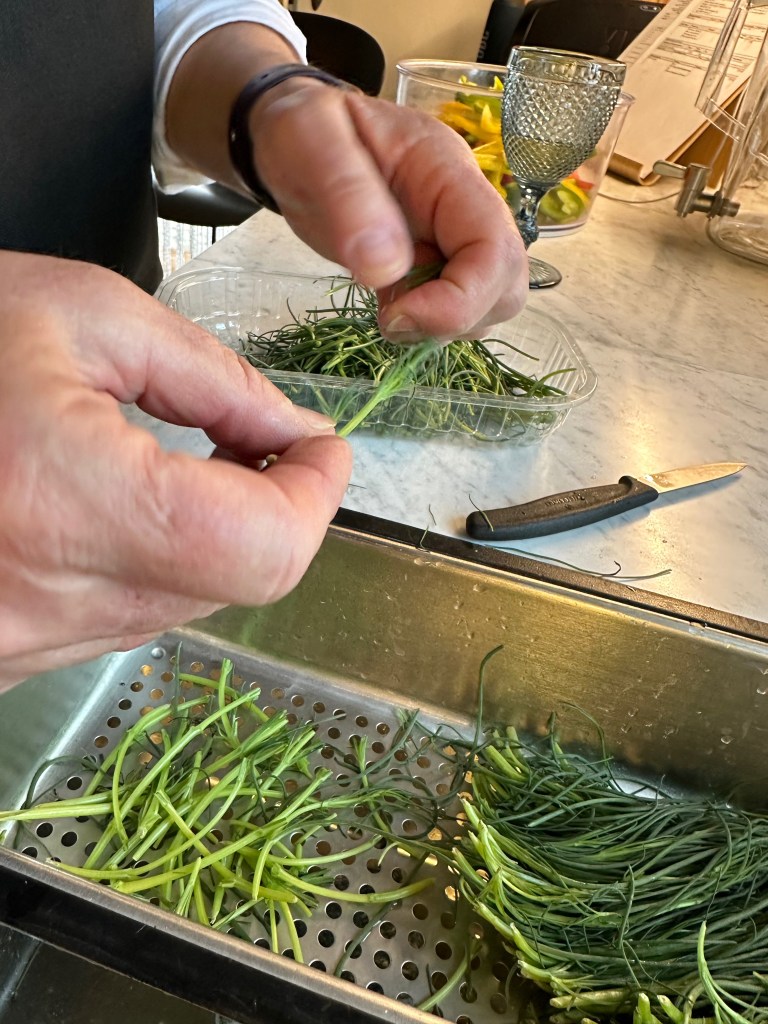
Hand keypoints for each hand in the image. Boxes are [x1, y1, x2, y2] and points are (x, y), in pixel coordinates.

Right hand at [0, 252, 350, 691]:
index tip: (319, 450)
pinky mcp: (12, 652)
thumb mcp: (76, 314)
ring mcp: (25, 643)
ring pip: (185, 601)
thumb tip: (290, 432)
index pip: (262, 551)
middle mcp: (48, 602)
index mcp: (71, 505)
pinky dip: (152, 560)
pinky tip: (121, 504)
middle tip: (257, 442)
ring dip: (213, 534)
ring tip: (178, 461)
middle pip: (235, 581)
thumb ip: (209, 378)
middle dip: (271, 507)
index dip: (314, 498)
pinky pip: (124, 614)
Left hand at [249, 83, 527, 342]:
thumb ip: (347, 196)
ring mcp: (452, 240)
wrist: (290, 135)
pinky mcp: (432, 266)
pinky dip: (426, 326)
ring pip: (487, 305)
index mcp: (448, 172)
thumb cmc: (300, 128)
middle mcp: (464, 209)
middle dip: (457, 318)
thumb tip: (386, 271)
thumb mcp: (310, 140)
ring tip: (385, 310)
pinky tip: (387, 308)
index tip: (397, 314)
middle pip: (506, 284)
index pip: (495, 248)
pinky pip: (455, 310)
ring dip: (441, 327)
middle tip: (391, 318)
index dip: (462, 298)